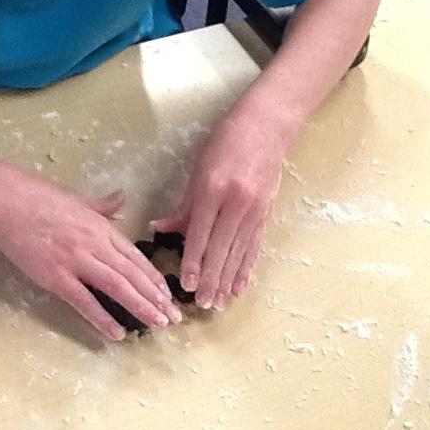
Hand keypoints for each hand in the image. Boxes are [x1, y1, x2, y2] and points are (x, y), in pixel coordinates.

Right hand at [0, 171, 181, 339]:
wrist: (9, 202)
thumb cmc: (41, 199)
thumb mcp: (79, 200)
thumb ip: (103, 205)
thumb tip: (121, 198)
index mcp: (101, 228)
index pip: (135, 257)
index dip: (153, 278)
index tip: (167, 295)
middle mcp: (95, 245)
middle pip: (132, 275)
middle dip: (156, 297)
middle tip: (174, 317)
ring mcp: (76, 261)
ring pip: (117, 287)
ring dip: (140, 307)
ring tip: (157, 324)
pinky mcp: (56, 277)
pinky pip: (84, 301)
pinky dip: (102, 318)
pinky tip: (118, 333)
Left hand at [151, 110, 285, 309]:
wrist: (267, 125)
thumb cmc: (225, 141)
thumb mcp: (199, 168)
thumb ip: (185, 204)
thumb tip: (162, 228)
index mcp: (213, 188)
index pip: (200, 232)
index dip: (193, 260)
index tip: (185, 284)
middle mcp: (235, 202)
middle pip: (220, 248)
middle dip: (210, 278)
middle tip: (202, 304)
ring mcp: (254, 209)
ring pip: (238, 252)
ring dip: (227, 280)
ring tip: (218, 302)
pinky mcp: (267, 213)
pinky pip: (254, 246)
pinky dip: (246, 268)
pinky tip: (239, 286)